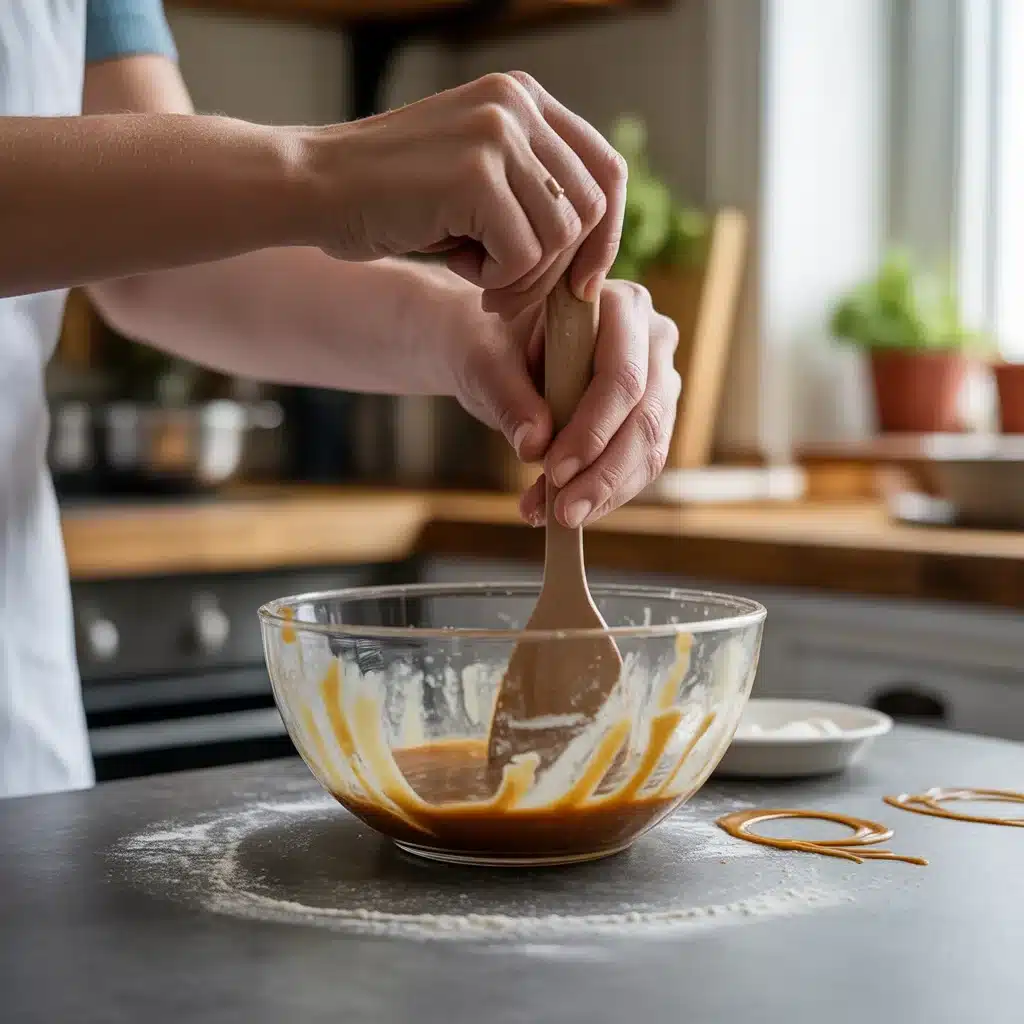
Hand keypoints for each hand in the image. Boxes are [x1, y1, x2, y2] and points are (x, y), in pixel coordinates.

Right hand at [303, 72, 625, 318]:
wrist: (315, 188)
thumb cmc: (392, 200)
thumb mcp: (475, 181)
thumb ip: (531, 192)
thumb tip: (593, 253)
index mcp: (523, 99)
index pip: (605, 170)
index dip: (605, 235)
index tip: (581, 283)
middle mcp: (517, 104)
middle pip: (590, 206)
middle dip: (560, 269)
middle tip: (511, 295)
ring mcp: (497, 132)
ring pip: (560, 235)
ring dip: (523, 277)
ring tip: (476, 275)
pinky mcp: (476, 172)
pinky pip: (523, 254)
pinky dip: (496, 279)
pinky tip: (457, 265)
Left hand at [454, 280, 680, 526]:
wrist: (499, 351)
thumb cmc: (495, 345)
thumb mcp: (487, 364)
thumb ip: (509, 398)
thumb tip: (535, 445)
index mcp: (621, 306)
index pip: (622, 375)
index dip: (593, 428)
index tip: (553, 468)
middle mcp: (653, 340)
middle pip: (645, 418)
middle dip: (602, 472)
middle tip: (562, 511)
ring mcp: (659, 381)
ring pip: (649, 449)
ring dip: (604, 491)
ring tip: (557, 517)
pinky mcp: (650, 419)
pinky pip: (640, 466)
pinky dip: (604, 494)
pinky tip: (564, 511)